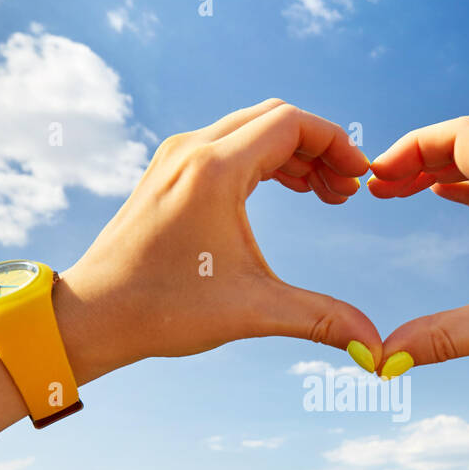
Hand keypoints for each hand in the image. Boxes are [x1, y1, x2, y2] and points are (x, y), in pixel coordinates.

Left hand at [60, 99, 382, 378]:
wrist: (92, 315)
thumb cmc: (164, 310)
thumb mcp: (252, 311)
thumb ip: (320, 320)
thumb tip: (376, 351)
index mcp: (215, 170)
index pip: (292, 123)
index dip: (336, 144)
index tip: (359, 181)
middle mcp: (193, 150)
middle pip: (275, 117)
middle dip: (319, 148)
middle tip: (346, 192)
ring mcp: (175, 157)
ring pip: (250, 128)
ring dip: (293, 153)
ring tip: (324, 195)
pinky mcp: (166, 172)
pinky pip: (228, 144)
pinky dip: (263, 159)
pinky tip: (285, 192)